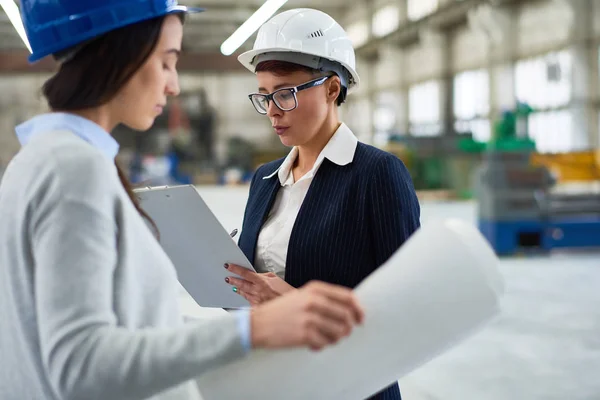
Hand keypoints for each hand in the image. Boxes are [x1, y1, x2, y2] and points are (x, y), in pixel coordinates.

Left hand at [225, 263, 295, 305]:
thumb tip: (257, 275)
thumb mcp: (276, 279)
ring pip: (243, 294)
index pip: (245, 273)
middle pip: (241, 284)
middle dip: (233, 280)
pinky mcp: (257, 309)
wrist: (291, 307)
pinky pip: (248, 303)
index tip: (229, 266)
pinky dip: (246, 300)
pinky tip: (243, 298)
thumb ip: (265, 276)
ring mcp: (256, 301)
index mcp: (262, 282)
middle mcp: (257, 291)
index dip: (235, 269)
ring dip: (237, 289)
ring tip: (233, 287)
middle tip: (227, 278)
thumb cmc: (286, 292)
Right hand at [250, 281, 364, 351]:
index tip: (361, 319)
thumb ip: (325, 299)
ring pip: (338, 332)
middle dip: (347, 328)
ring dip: (335, 339)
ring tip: (325, 339)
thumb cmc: (283, 311)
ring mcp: (309, 318)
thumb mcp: (302, 296)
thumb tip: (352, 310)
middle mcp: (314, 301)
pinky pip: (325, 343)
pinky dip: (322, 346)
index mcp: (315, 289)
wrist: (258, 323)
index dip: (358, 310)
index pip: (348, 297)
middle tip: (342, 333)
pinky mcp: (304, 334)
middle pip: (346, 316)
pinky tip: (313, 344)